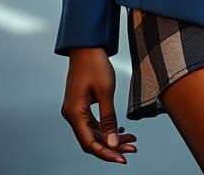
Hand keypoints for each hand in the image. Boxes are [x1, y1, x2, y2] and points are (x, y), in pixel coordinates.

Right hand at [61, 46, 137, 163]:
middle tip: (132, 148)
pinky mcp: (81, 104)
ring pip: (93, 132)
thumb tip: (112, 143)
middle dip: (111, 147)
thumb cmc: (94, 63)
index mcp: (74, 113)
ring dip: (110, 138)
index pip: (89, 143)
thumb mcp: (105, 91)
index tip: (122, 158)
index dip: (106, 153)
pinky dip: (106, 128)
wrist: (87, 45)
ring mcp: (75, 109)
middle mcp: (72, 114)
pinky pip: (93, 123)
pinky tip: (120, 130)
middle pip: (91, 140)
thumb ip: (109, 119)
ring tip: (131, 140)